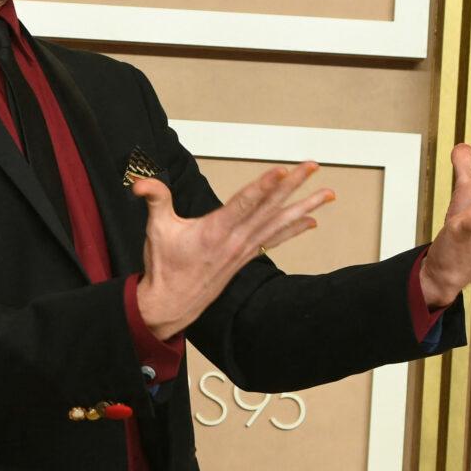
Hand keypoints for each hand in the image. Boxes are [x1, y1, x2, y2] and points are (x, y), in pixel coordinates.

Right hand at [131, 161, 331, 341]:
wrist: (171, 304)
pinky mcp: (245, 256)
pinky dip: (293, 228)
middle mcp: (236, 239)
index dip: (264, 185)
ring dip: (305, 207)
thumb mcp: (156, 230)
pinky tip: (311, 221)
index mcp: (215, 230)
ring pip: (279, 222)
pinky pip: (275, 239)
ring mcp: (244, 249)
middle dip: (294, 185)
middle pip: (270, 207)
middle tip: (313, 166)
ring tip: (327, 194)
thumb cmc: (165, 267)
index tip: (283, 170)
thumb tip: (142, 183)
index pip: (245, 202)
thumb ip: (154, 200)